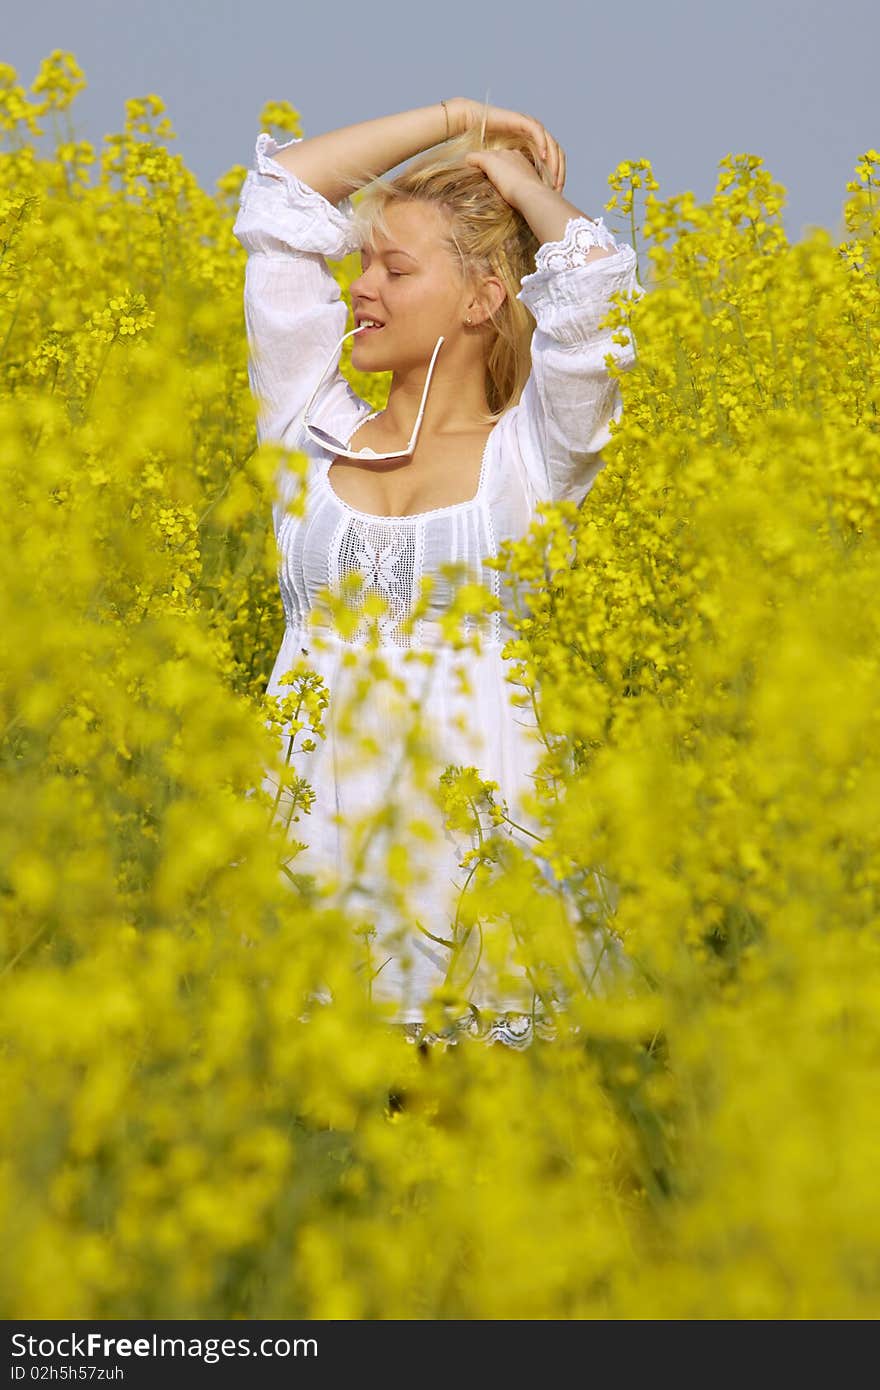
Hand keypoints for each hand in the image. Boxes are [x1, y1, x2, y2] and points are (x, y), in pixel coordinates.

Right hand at [447, 98, 565, 192]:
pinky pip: (538, 132)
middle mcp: (534, 140)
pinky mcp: (523, 121)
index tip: (553, 196)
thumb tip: (514, 202)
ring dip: (554, 161)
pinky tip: (543, 156)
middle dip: (559, 173)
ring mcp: (530, 129)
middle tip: (558, 189)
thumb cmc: (485, 148)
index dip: (553, 180)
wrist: (474, 124)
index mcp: (532, 152)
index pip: (549, 166)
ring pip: (550, 145)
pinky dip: (542, 143)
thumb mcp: (497, 171)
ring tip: (553, 176)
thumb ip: (507, 181)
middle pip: (555, 156)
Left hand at [463, 147, 553, 209]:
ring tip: (474, 179)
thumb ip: (522, 192)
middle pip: (495, 157)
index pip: (506, 161)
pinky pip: (472, 157)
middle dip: (489, 167)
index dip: (500, 170)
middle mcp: (511, 153)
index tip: (498, 181)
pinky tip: (465, 170)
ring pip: (484, 158)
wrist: (531, 194)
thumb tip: (518, 203)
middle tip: (484, 181)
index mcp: (522, 160)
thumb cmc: (533, 199)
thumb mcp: (528, 192)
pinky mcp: (490, 160)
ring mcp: (500, 156)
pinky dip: (469, 163)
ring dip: (479, 167)